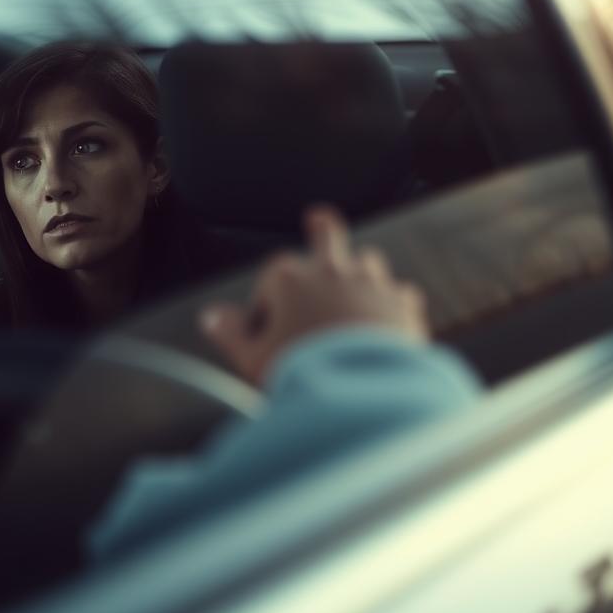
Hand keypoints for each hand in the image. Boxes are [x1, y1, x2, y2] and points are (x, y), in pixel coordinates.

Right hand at [199, 205, 428, 384]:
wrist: (364, 393)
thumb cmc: (302, 374)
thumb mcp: (252, 358)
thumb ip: (229, 334)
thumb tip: (211, 317)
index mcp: (288, 278)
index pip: (271, 275)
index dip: (266, 302)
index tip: (267, 329)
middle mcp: (330, 270)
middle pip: (327, 233)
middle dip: (321, 226)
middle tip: (318, 219)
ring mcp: (370, 283)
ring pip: (366, 260)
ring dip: (358, 272)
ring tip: (353, 288)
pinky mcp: (402, 304)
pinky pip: (399, 293)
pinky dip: (392, 304)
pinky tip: (389, 321)